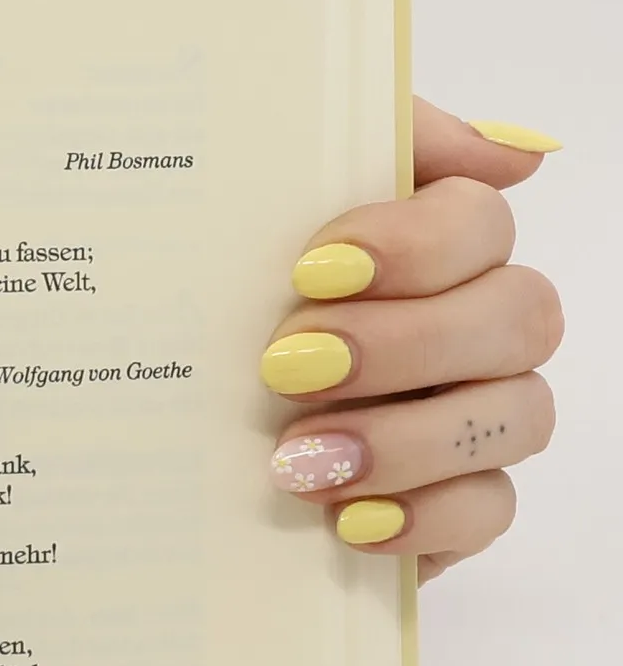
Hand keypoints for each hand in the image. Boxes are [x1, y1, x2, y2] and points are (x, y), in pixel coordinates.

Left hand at [261, 103, 562, 580]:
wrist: (147, 411)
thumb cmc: (219, 290)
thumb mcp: (261, 196)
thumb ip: (379, 144)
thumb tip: (515, 151)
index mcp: (431, 244)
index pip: (480, 222)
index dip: (413, 245)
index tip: (310, 272)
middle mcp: (472, 325)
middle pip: (518, 317)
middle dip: (404, 344)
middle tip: (286, 369)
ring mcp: (472, 414)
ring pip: (519, 415)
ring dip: (408, 437)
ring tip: (297, 458)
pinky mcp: (453, 501)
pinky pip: (491, 509)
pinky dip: (426, 516)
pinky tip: (348, 521)